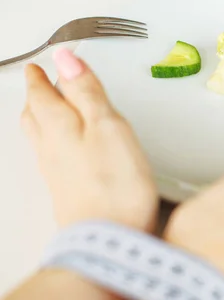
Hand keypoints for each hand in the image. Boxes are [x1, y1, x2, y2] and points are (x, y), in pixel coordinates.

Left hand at [21, 48, 158, 231]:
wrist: (109, 240)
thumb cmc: (113, 185)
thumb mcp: (107, 126)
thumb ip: (87, 93)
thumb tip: (66, 59)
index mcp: (58, 126)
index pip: (43, 93)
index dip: (43, 76)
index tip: (42, 65)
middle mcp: (50, 149)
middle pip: (35, 115)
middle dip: (37, 96)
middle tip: (41, 84)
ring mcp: (57, 173)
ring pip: (40, 137)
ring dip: (41, 117)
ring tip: (49, 109)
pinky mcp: (68, 192)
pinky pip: (52, 157)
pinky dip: (53, 141)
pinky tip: (66, 149)